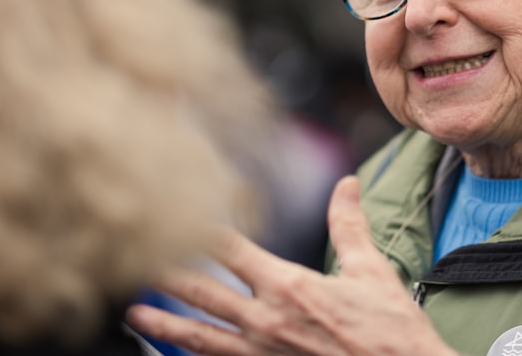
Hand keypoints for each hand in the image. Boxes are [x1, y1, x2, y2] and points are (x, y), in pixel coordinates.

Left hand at [126, 176, 457, 355]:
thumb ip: (349, 224)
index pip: (234, 250)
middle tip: (134, 259)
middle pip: (204, 293)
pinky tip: (176, 353)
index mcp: (289, 287)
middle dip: (168, 275)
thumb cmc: (387, 330)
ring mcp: (262, 354)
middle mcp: (267, 321)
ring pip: (199, 337)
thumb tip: (347, 183)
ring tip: (133, 315)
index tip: (178, 213)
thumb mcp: (370, 270)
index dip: (203, 231)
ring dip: (164, 324)